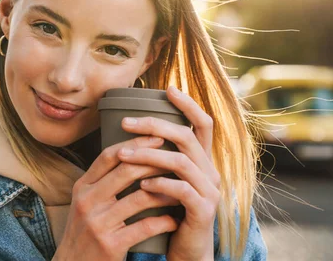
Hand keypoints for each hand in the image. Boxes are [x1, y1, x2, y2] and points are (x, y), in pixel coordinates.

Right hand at [53, 135, 179, 260]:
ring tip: (182, 189)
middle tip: (177, 158)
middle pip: (126, 171)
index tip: (158, 136)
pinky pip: (145, 227)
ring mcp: (98, 223)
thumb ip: (102, 181)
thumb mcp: (85, 201)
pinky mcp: (111, 244)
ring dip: (166, 192)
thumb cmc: (85, 231)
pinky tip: (174, 220)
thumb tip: (131, 153)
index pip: (109, 156)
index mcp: (82, 186)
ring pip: (140, 198)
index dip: (135, 144)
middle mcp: (87, 201)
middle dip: (155, 161)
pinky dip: (164, 221)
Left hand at [117, 86, 219, 260]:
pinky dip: (159, 184)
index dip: (188, 104)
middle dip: (153, 126)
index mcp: (202, 161)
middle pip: (186, 137)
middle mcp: (211, 171)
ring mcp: (210, 191)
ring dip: (147, 156)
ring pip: (180, 161)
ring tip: (121, 156)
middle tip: (125, 123)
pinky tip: (140, 185)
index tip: (168, 88)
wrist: (186, 252)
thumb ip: (159, 159)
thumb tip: (132, 132)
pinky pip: (181, 190)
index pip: (203, 124)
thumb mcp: (166, 180)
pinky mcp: (204, 211)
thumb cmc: (169, 211)